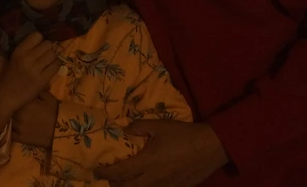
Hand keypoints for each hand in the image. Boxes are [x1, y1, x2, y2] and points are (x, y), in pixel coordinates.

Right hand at [0, 32, 60, 110]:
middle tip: (45, 56)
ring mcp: (36, 69)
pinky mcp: (43, 79)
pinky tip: (50, 69)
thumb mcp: (16, 57)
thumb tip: (43, 41)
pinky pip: (56, 66)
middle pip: (48, 44)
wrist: (8, 95)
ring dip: (53, 58)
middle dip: (48, 49)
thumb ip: (28, 48)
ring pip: (53, 54)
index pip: (37, 35)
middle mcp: (28, 57)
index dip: (40, 40)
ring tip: (48, 62)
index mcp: (20, 50)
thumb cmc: (11, 75)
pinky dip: (55, 66)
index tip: (39, 46)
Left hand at [11, 91, 57, 148]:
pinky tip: (13, 129)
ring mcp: (17, 126)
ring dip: (9, 119)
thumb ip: (37, 90)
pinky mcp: (19, 137)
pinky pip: (10, 134)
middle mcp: (17, 114)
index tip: (14, 98)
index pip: (12, 98)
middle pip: (8, 110)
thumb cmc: (54, 112)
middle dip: (10, 108)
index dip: (12, 98)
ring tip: (11, 118)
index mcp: (23, 102)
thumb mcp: (48, 97)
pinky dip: (11, 131)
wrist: (59, 131)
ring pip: (8, 121)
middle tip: (12, 108)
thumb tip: (31, 85)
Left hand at [93, 120, 227, 186]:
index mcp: (147, 162)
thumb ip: (138, 127)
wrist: (210, 147)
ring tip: (123, 182)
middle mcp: (153, 179)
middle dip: (114, 185)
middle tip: (107, 178)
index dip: (105, 173)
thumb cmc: (182, 134)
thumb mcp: (158, 125)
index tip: (96, 170)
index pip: (120, 173)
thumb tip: (122, 131)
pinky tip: (144, 183)